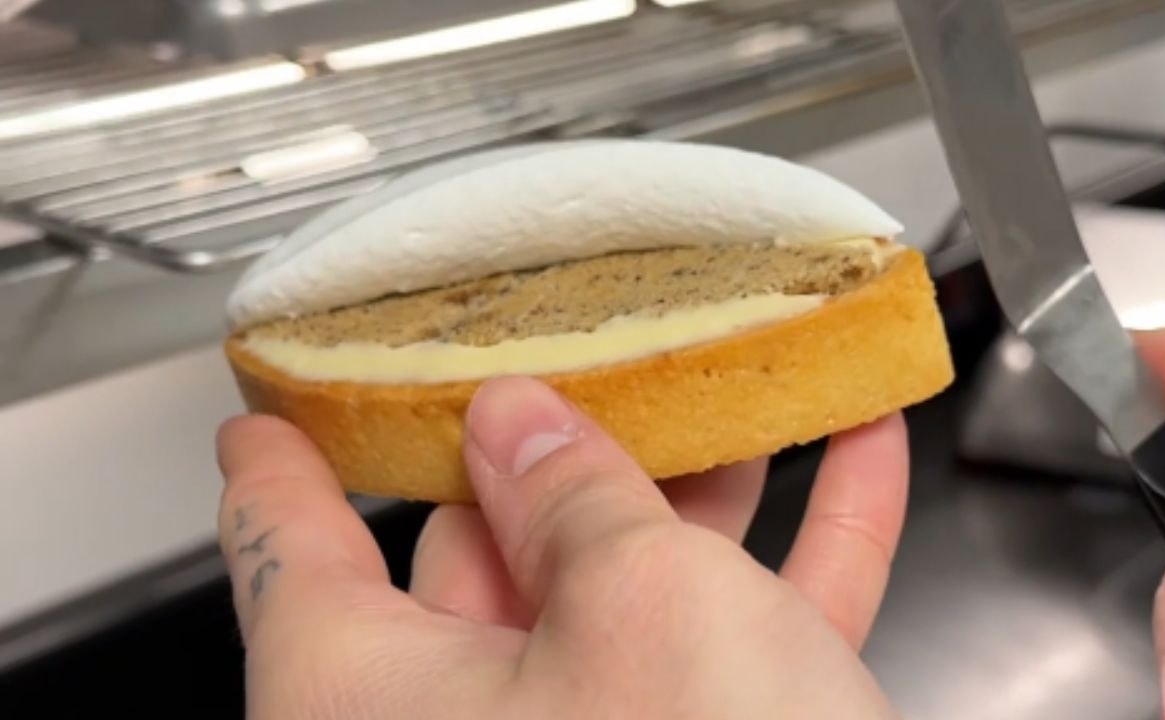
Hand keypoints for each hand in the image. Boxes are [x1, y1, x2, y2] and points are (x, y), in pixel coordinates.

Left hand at [215, 376, 908, 718]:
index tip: (263, 417)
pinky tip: (856, 464)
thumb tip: (525, 423)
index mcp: (375, 699)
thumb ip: (573, 491)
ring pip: (622, 588)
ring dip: (701, 491)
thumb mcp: (639, 602)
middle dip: (551, 448)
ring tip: (746, 399)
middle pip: (481, 548)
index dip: (275, 468)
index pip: (287, 548)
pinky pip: (729, 639)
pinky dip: (792, 557)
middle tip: (584, 361)